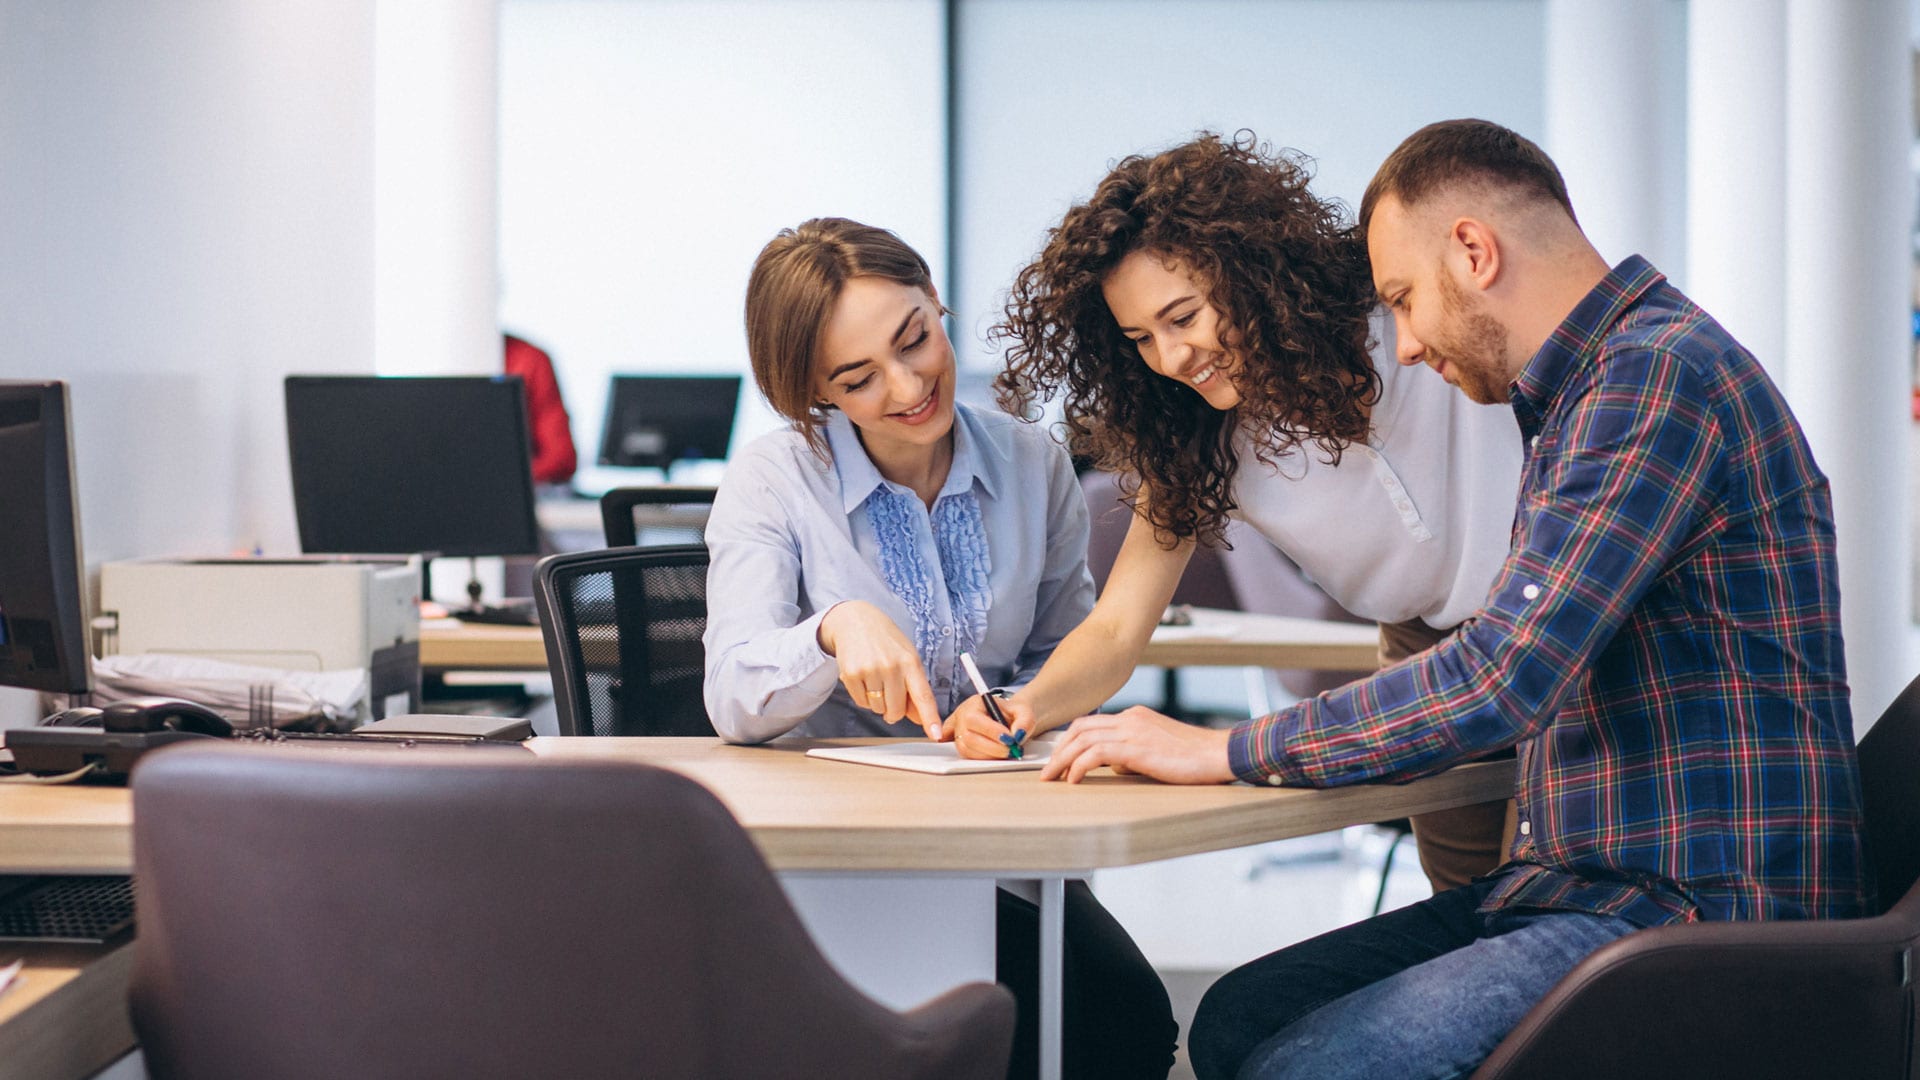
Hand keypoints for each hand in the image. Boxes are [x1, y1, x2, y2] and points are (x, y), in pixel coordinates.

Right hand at [818, 601, 942, 737]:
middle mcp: (892, 666)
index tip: (935, 734)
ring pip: (878, 709)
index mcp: (911, 662)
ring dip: (877, 702)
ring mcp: (871, 670)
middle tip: (889, 692)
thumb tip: (918, 718)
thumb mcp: (906, 658)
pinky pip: (861, 703)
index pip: (923, 696)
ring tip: (875, 678)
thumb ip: (914, 688)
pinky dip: (863, 697)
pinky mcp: (852, 674)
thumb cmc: (886, 642)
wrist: (855, 620)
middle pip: (897, 710)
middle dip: (894, 709)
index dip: (930, 718)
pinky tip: (864, 677)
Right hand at [948, 693, 1032, 758]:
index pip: (973, 719)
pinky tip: (995, 755)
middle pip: (969, 737)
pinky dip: (984, 759)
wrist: (1011, 718)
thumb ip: (1025, 721)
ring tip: (1007, 752)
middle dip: (992, 747)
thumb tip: (1018, 734)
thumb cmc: (1013, 713)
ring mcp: (958, 733)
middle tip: (1011, 749)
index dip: (990, 731)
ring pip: (967, 750)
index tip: (1009, 739)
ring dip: (989, 755)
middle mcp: (962, 717)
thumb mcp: (1024, 711)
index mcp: (975, 703)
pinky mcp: (961, 745)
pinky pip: (967, 757)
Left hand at [1038, 706, 1236, 783]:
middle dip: (1058, 750)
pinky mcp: (1136, 747)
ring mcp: (1133, 730)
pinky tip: (1073, 780)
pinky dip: (1079, 765)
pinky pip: (1096, 753)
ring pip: (1083, 739)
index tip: (1058, 758)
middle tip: (1047, 771)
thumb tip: (1114, 767)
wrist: (1219, 753)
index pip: (1092, 723)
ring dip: (1062, 759)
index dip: (1070, 740)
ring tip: (1052, 778)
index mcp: (1135, 716)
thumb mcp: (1158, 751)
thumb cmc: (1194, 758)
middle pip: (1080, 728)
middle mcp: (1130, 718)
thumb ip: (1133, 754)